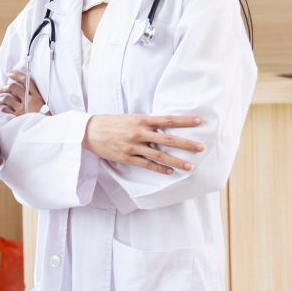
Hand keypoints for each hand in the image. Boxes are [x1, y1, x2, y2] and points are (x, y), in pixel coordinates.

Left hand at [0, 71, 47, 115]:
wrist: (46, 130)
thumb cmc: (45, 117)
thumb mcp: (43, 105)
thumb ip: (34, 97)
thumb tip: (22, 90)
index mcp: (37, 96)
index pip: (26, 81)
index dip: (16, 75)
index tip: (10, 74)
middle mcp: (29, 101)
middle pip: (13, 87)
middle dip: (4, 87)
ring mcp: (23, 109)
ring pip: (7, 98)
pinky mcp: (18, 118)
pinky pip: (6, 110)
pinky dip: (0, 108)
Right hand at [82, 115, 203, 174]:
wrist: (90, 131)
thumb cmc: (112, 123)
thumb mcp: (130, 117)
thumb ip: (147, 123)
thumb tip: (164, 128)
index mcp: (141, 119)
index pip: (168, 119)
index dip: (184, 121)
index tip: (199, 121)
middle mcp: (139, 132)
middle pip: (168, 139)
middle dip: (186, 144)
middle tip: (201, 148)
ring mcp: (133, 146)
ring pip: (159, 155)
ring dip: (176, 162)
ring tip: (190, 167)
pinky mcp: (126, 157)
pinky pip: (146, 165)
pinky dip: (159, 169)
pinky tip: (170, 173)